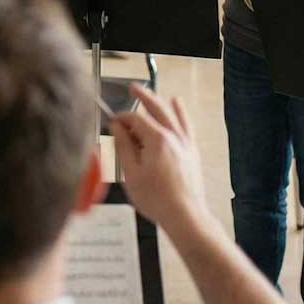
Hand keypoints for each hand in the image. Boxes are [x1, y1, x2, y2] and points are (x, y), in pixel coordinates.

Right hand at [109, 84, 206, 233]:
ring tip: (153, 93)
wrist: (185, 215)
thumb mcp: (131, 173)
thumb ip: (124, 146)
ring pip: (173, 115)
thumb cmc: (157, 198)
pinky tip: (179, 105)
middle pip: (157, 109)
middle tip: (132, 88)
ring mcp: (185, 143)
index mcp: (157, 140)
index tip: (112, 123)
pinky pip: (187, 125)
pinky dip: (182, 113)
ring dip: (161, 102)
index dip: (121, 118)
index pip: (135, 119)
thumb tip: (117, 127)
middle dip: (143, 97)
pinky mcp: (191, 152)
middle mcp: (173, 137)